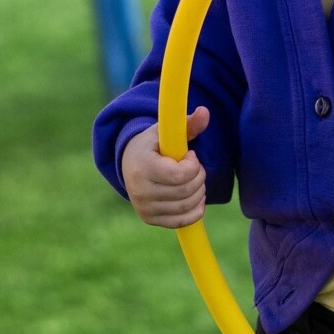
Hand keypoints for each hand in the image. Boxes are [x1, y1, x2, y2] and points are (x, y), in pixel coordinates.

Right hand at [121, 107, 210, 227]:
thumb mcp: (165, 133)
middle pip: (187, 191)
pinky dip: (196, 209)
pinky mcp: (149, 219)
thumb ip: (187, 125)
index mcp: (142, 167)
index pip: (180, 176)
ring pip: (188, 206)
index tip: (189, 156)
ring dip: (199, 191)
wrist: (128, 165)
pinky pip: (183, 220)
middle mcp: (139, 190)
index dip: (193, 165)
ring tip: (191, 179)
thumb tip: (206, 112)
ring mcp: (144, 207)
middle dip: (198, 177)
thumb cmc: (151, 147)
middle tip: (193, 168)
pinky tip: (192, 196)